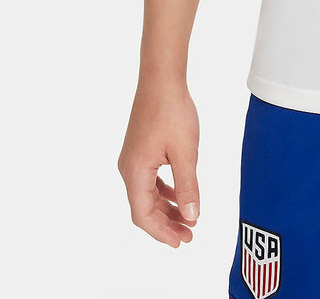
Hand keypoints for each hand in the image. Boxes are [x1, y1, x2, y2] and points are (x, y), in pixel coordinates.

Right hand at [118, 81, 200, 246]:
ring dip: (166, 209)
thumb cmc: (173, 111)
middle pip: (144, 207)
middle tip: (189, 236)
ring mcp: (133, 158)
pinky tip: (179, 196)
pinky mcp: (140, 149)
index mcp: (135, 172)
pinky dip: (164, 191)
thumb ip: (187, 186)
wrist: (162, 79)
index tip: (180, 241)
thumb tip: (191, 217)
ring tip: (187, 220)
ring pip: (147, 194)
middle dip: (165, 224)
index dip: (161, 232)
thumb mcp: (185, 152)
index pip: (143, 215)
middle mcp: (128, 168)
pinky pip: (150, 180)